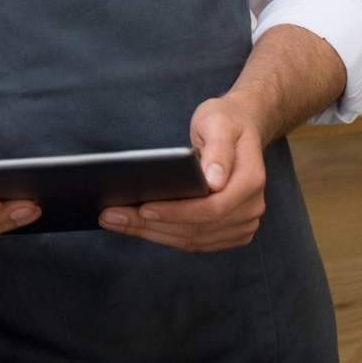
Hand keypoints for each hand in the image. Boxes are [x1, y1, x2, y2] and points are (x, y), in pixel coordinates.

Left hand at [100, 96, 266, 251]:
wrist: (239, 127)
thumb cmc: (225, 122)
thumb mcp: (219, 123)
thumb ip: (218, 150)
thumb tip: (213, 181)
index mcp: (250, 181)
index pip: (212, 208)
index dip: (177, 212)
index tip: (143, 209)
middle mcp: (250, 207)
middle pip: (198, 229)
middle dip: (151, 226)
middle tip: (111, 216)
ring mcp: (242, 223)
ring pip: (194, 240)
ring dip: (152, 234)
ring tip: (115, 221)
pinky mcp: (229, 230)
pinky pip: (195, 241)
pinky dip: (164, 236)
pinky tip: (137, 227)